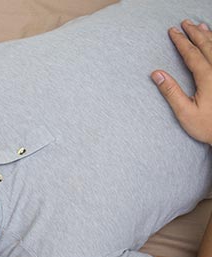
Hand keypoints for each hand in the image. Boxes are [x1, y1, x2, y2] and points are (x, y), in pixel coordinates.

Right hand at [152, 20, 211, 144]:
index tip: (173, 31)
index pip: (192, 54)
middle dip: (195, 33)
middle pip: (207, 46)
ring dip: (208, 36)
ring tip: (200, 27)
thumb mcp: (185, 113)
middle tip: (185, 23)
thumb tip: (156, 74)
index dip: (181, 41)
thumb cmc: (208, 126)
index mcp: (208, 78)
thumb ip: (171, 92)